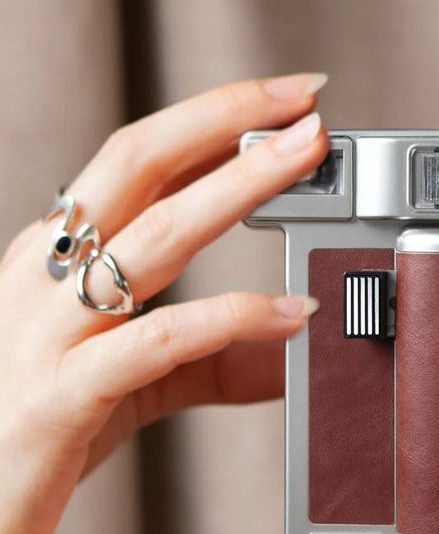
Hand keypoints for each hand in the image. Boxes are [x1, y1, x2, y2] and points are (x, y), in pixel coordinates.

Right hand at [0, 74, 328, 533]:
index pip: (138, 160)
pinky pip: (157, 343)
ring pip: (152, 234)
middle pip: (137, 163)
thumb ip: (209, 355)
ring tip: (308, 162)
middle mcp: (45, 274)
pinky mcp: (59, 398)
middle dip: (226, 121)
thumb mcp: (130, 377)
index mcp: (56, 256)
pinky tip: (290, 312)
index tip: (283, 99)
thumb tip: (291, 342)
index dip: (212, 120)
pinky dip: (231, 319)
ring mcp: (46, 331)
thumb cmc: (35, 433)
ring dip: (239, 189)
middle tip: (305, 100)